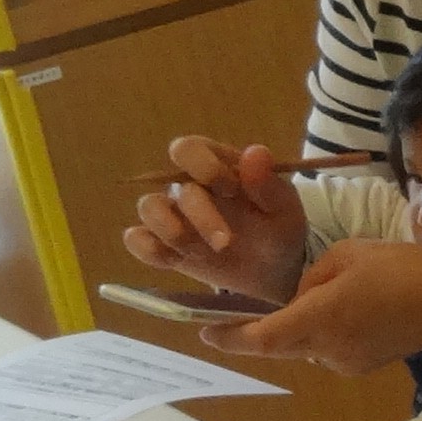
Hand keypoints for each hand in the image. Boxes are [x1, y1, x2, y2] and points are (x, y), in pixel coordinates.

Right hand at [123, 137, 315, 304]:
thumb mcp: (283, 208)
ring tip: (201, 253)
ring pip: (149, 209)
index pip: (190, 149)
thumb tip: (255, 153)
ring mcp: (173, 215)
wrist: (275, 271)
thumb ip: (268, 184)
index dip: (202, 165)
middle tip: (226, 243)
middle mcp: (187, 184)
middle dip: (200, 216)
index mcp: (215, 164)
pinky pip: (138, 241)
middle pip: (175, 188)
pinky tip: (174, 260)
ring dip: (172, 231)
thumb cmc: (278, 229)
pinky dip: (148, 250)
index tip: (230, 189)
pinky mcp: (164, 245)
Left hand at [207, 238, 421, 373]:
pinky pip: (328, 349)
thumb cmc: (402, 269)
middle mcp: (326, 349)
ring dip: (301, 326)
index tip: (205, 333)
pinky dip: (326, 331)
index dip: (229, 338)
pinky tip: (352, 309)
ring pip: (305, 345)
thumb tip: (302, 298)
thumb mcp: (348, 254)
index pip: (261, 338)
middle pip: (279, 344)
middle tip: (244, 309)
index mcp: (319, 318)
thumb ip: (312, 278)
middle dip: (262, 328)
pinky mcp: (361, 365)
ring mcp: (344, 362)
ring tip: (327, 295)